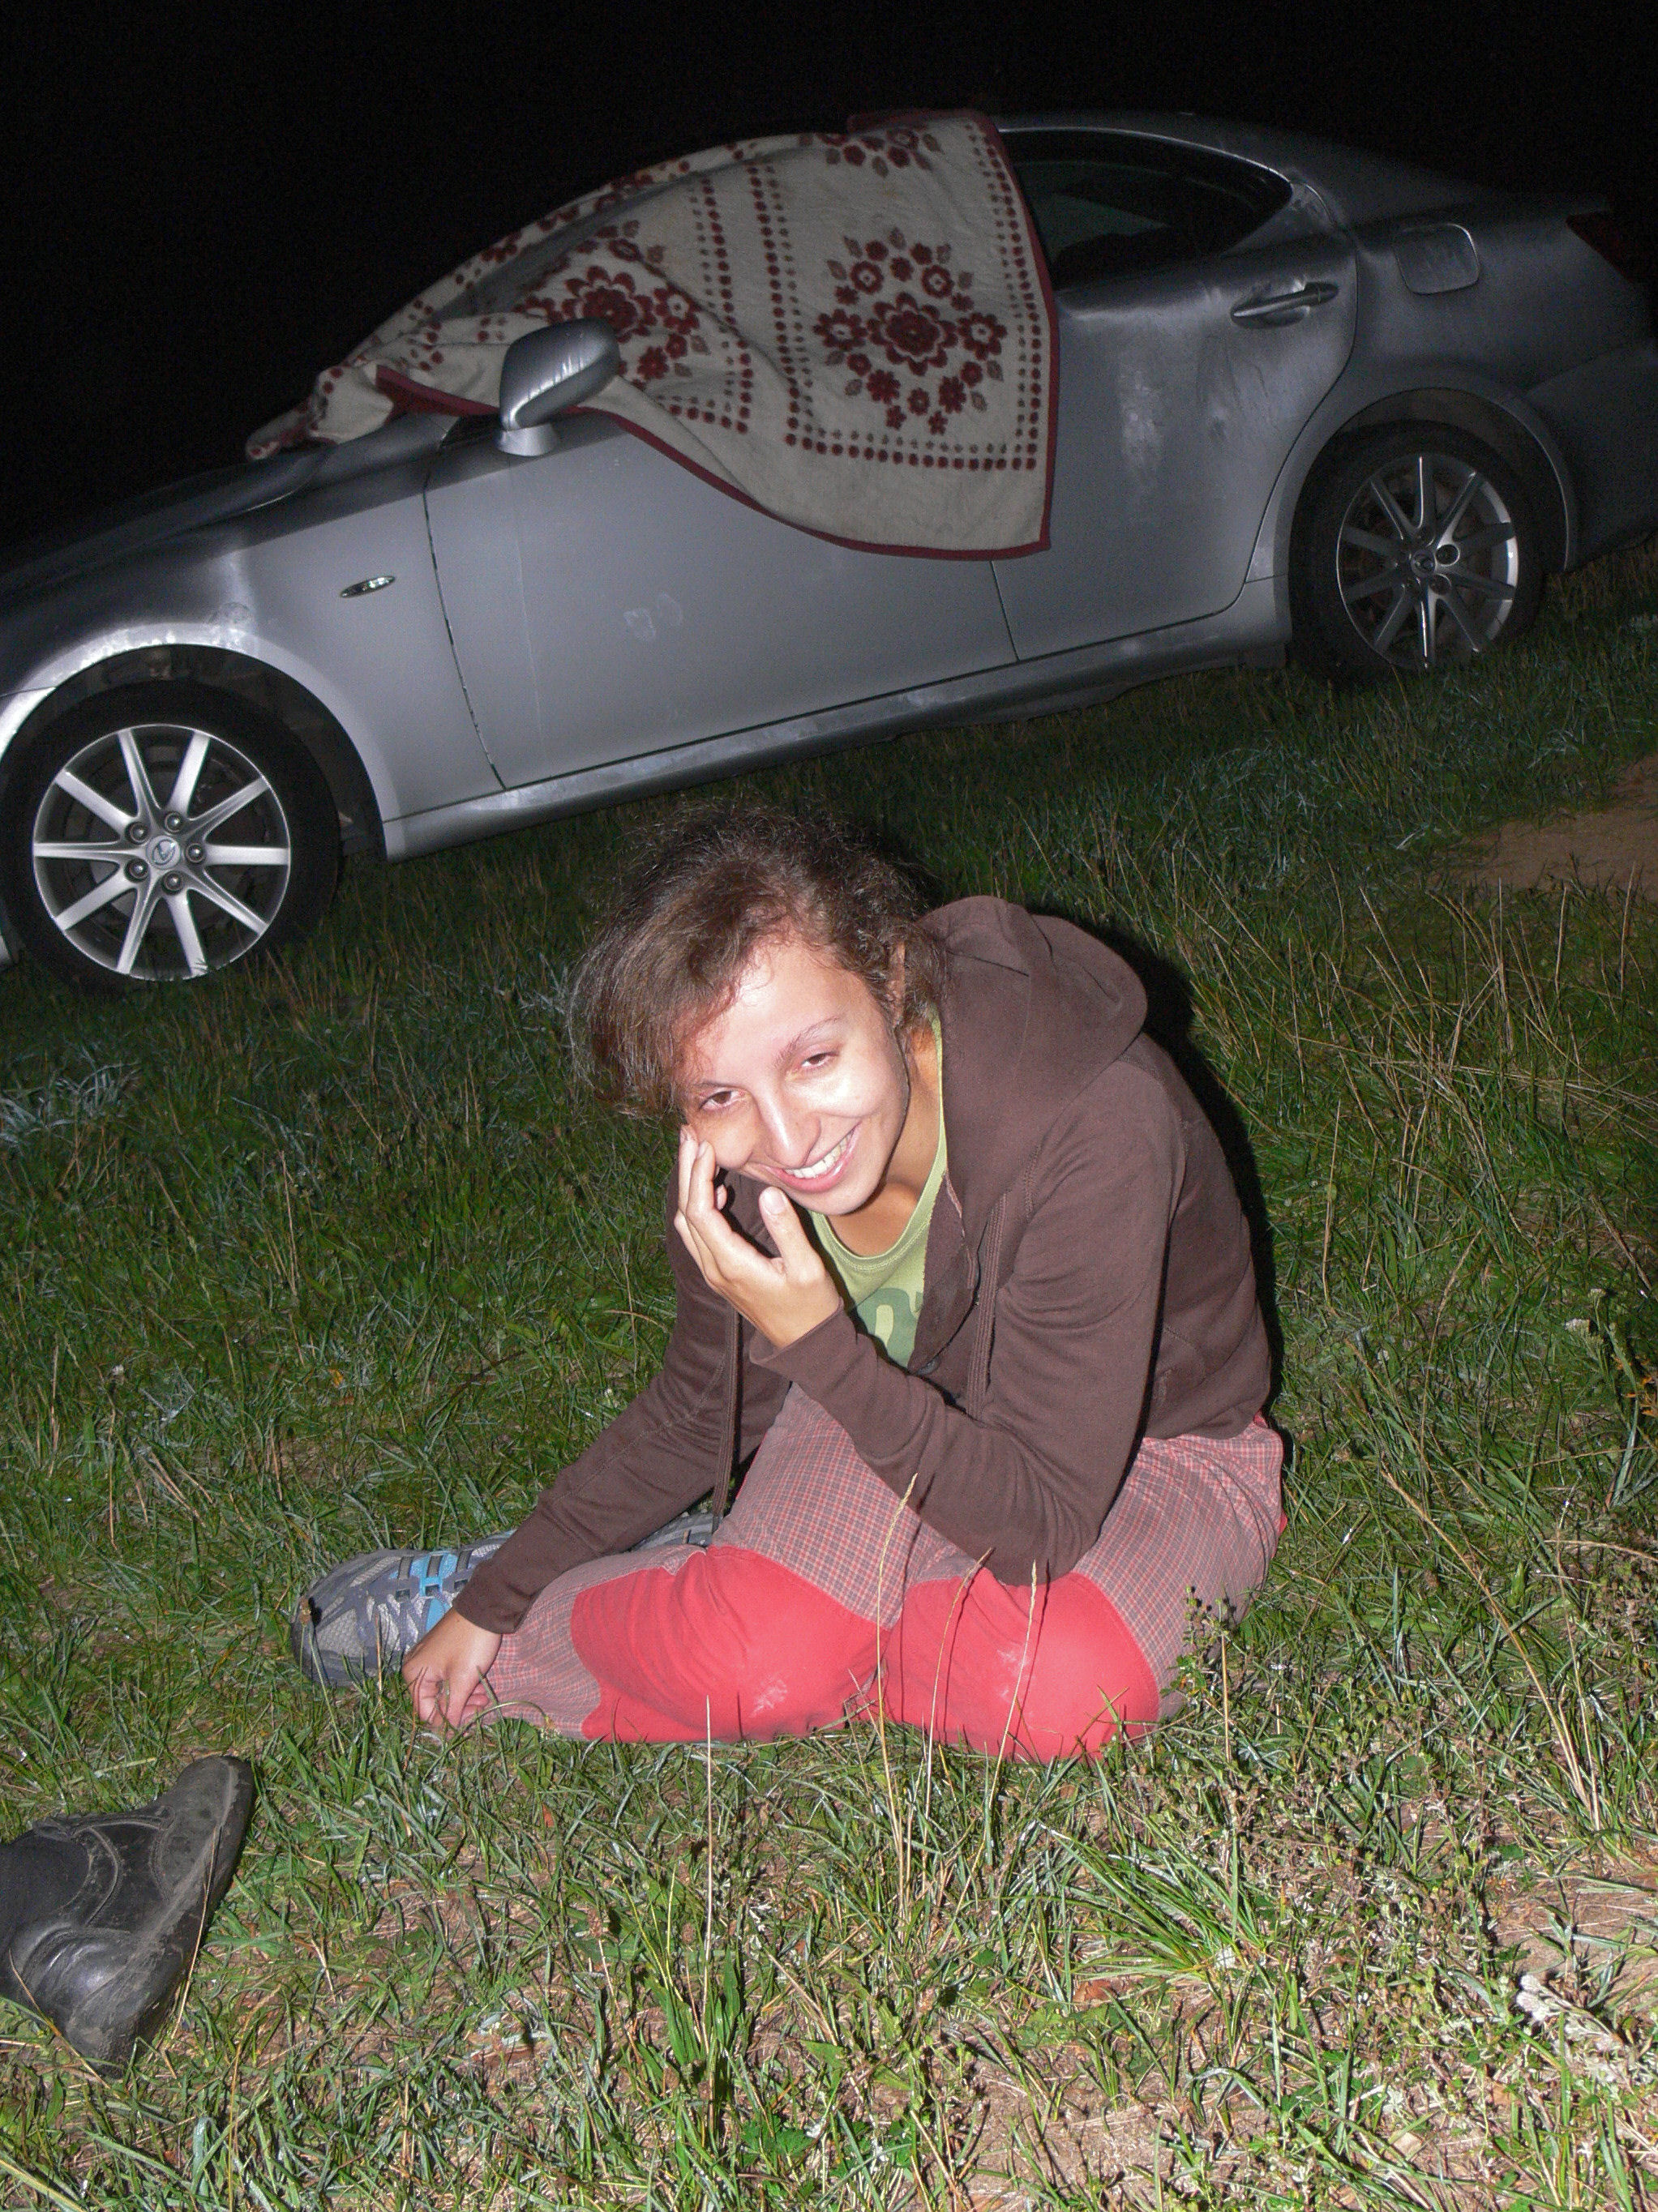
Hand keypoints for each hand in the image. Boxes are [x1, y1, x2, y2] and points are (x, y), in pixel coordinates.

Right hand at [403, 1607, 501, 1734]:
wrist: (484, 1610)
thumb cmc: (470, 1644)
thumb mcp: (462, 1680)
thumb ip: (452, 1709)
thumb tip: (447, 1731)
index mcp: (414, 1674)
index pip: (426, 1712)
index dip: (447, 1721)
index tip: (470, 1721)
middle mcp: (416, 1668)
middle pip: (434, 1702)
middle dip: (458, 1707)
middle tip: (481, 1706)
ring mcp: (428, 1660)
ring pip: (443, 1691)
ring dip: (463, 1698)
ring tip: (484, 1697)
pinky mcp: (440, 1655)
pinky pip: (448, 1678)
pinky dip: (462, 1685)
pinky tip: (478, 1688)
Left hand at [674, 1129, 842, 1346]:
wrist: (804, 1345)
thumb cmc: (811, 1307)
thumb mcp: (807, 1268)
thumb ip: (787, 1230)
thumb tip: (769, 1193)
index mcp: (732, 1264)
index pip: (701, 1212)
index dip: (699, 1175)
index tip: (706, 1144)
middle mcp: (714, 1268)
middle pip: (687, 1213)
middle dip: (686, 1172)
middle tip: (688, 1134)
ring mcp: (714, 1273)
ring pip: (688, 1224)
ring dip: (689, 1187)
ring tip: (695, 1152)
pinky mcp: (720, 1274)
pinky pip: (698, 1236)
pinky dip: (699, 1207)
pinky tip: (715, 1187)